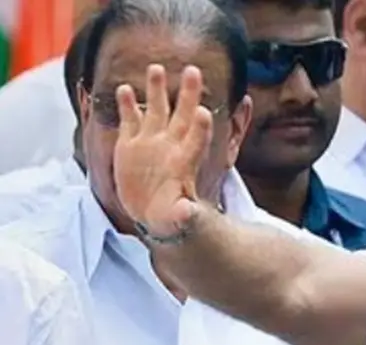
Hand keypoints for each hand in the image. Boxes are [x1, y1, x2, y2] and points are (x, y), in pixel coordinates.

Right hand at [112, 63, 212, 239]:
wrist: (153, 213)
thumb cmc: (171, 217)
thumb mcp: (178, 219)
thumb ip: (183, 215)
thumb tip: (187, 214)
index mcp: (184, 163)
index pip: (196, 141)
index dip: (200, 128)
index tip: (204, 112)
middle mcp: (170, 146)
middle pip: (182, 115)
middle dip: (189, 94)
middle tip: (194, 70)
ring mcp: (150, 143)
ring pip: (156, 110)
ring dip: (157, 89)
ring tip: (156, 68)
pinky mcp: (130, 145)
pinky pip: (130, 120)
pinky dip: (127, 105)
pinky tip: (126, 88)